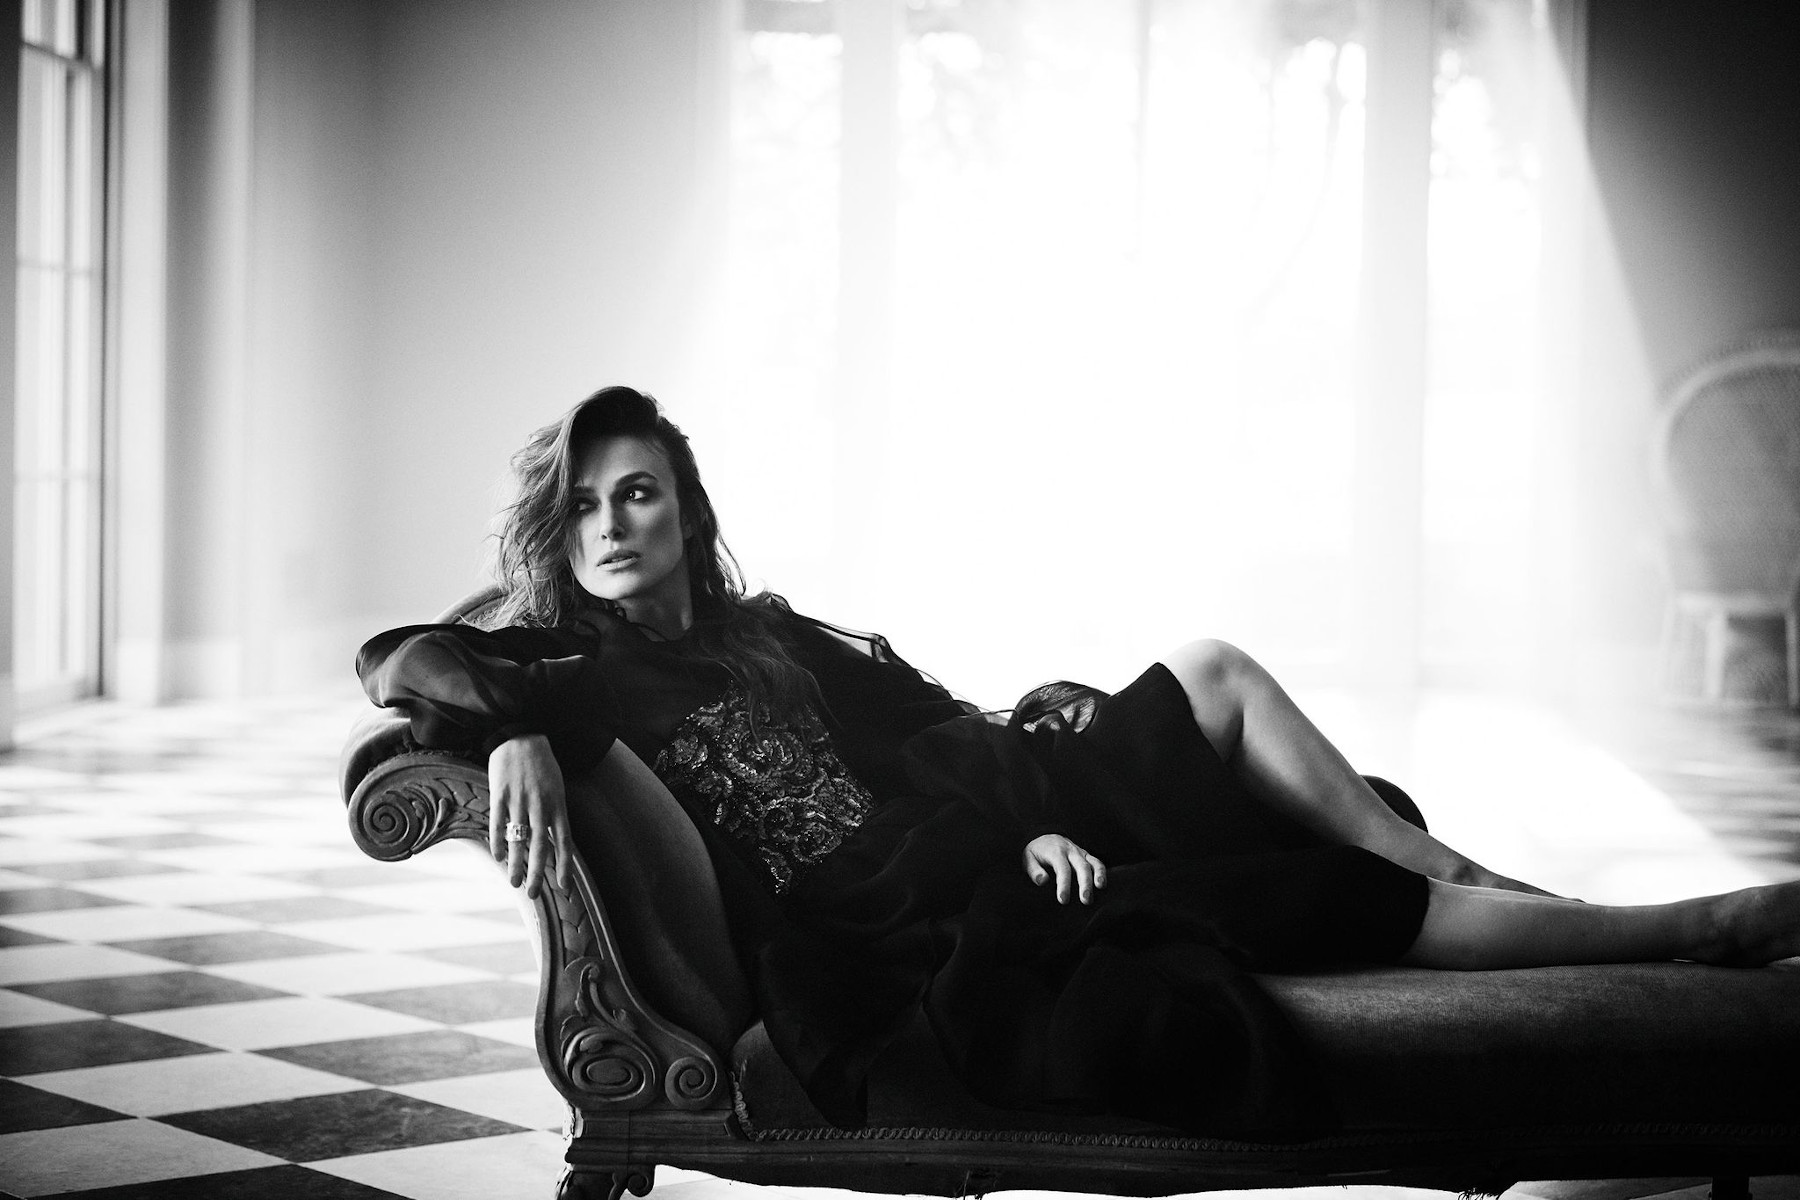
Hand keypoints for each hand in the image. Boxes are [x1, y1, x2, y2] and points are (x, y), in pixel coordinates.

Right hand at [488, 734, 573, 899]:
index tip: (564, 888)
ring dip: (516, 864)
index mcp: (558, 804)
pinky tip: (497, 856)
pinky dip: (497, 842)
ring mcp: (519, 800)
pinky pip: (498, 823)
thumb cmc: (542, 764)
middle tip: (534, 894)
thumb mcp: (556, 788)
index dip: (565, 866)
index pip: (565, 842)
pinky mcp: (500, 794)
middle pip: (541, 847)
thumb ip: (554, 814)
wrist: (521, 735)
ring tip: (514, 882)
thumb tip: (552, 841)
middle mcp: (540, 805)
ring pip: (518, 840)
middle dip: (538, 874)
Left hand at [1023, 834, 1106, 904]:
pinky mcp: (1085, 856)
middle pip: (1081, 866)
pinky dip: (1102, 872)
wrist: (1042, 838)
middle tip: (1085, 900)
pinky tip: (1103, 885)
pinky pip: (1097, 862)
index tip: (1063, 900)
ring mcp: (1080, 852)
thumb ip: (1034, 871)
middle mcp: (1070, 850)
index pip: (1062, 869)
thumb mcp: (1027, 860)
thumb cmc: (1034, 853)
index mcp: (1055, 852)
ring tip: (1100, 888)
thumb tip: (1043, 881)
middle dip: (1085, 883)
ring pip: (1093, 862)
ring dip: (1098, 876)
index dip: (1064, 885)